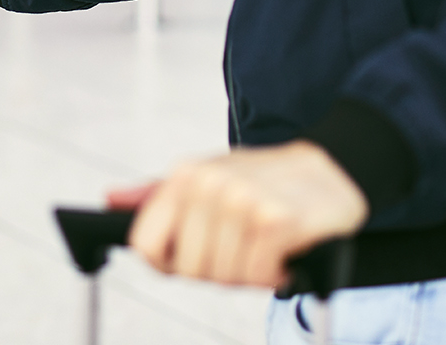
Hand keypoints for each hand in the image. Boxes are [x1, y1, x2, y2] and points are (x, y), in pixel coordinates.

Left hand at [113, 141, 367, 288]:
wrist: (333, 168)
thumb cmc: (263, 180)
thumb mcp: (208, 177)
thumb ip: (157, 194)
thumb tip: (111, 199)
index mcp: (185, 175)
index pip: (146, 244)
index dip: (167, 265)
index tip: (190, 261)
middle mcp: (209, 184)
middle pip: (188, 270)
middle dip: (218, 270)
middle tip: (243, 248)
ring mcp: (243, 201)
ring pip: (225, 277)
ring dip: (250, 272)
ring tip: (265, 245)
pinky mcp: (277, 221)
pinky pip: (259, 276)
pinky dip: (275, 274)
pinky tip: (285, 251)